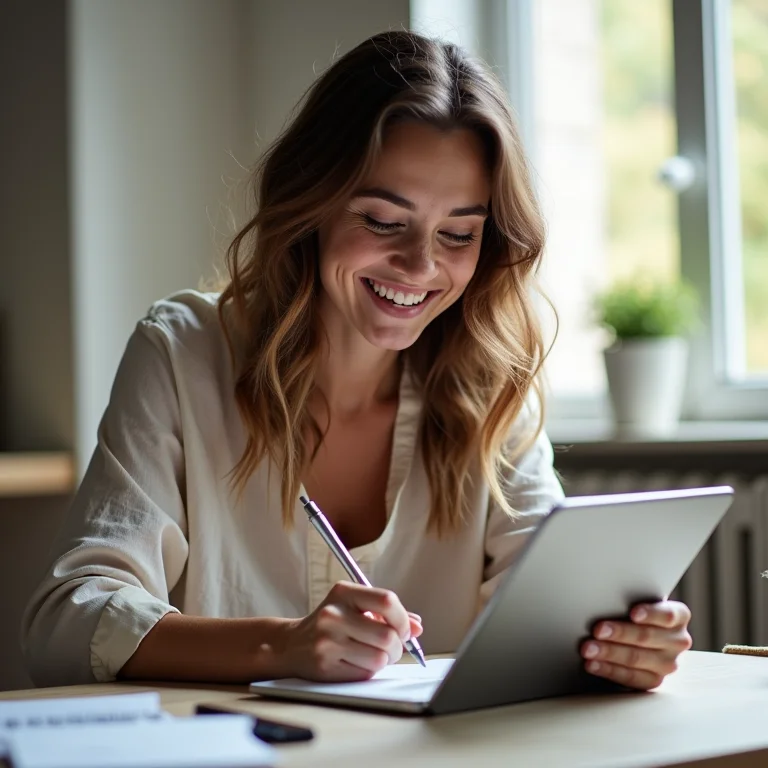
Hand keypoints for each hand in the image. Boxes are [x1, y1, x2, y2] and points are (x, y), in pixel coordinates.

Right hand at [282, 581, 422, 681]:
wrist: (291, 644)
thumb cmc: (329, 624)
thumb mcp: (354, 607)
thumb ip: (386, 613)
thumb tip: (417, 626)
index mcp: (343, 592)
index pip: (387, 601)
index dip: (403, 619)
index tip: (405, 629)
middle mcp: (333, 614)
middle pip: (387, 635)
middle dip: (397, 647)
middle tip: (391, 648)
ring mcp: (327, 641)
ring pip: (379, 659)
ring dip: (383, 661)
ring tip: (373, 655)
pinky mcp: (325, 666)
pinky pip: (365, 674)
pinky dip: (368, 672)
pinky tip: (356, 662)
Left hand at [580, 600, 691, 690]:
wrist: (638, 634)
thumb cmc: (633, 611)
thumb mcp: (637, 601)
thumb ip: (629, 600)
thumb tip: (602, 598)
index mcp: (679, 617)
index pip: (668, 614)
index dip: (651, 614)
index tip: (633, 613)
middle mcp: (678, 641)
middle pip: (647, 636)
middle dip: (619, 633)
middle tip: (597, 630)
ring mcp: (668, 663)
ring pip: (636, 658)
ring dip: (608, 653)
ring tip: (588, 649)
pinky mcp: (654, 680)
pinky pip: (630, 677)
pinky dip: (608, 669)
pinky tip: (592, 664)